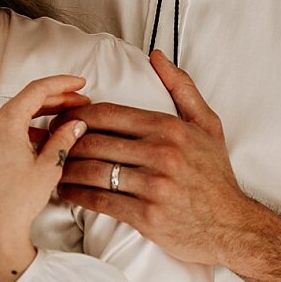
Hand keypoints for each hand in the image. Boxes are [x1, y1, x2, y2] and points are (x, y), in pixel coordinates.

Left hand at [0, 74, 90, 281]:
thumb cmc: (16, 201)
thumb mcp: (48, 167)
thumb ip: (64, 139)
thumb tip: (76, 124)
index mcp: (6, 122)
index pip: (37, 90)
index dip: (62, 84)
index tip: (80, 83)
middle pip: (27, 100)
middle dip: (56, 98)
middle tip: (80, 101)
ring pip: (20, 114)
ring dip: (44, 113)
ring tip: (69, 118)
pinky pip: (12, 129)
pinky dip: (32, 127)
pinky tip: (49, 137)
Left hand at [55, 49, 260, 266]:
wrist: (233, 226)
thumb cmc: (216, 175)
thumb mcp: (208, 124)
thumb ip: (181, 87)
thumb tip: (156, 55)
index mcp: (169, 128)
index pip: (108, 114)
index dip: (77, 115)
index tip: (62, 119)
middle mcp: (161, 154)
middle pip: (94, 141)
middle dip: (65, 142)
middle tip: (47, 144)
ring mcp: (153, 186)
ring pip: (93, 171)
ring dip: (66, 170)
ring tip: (51, 169)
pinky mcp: (146, 216)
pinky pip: (100, 201)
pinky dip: (77, 196)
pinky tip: (66, 192)